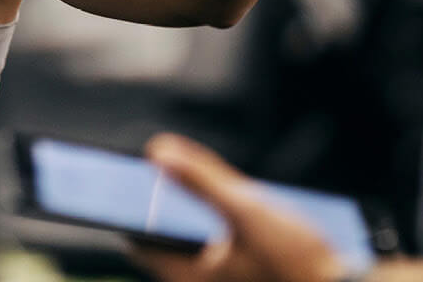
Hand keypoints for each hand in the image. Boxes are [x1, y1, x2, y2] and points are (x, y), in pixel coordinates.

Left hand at [132, 134, 348, 281]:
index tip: (121, 179)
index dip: (127, 208)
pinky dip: (223, 234)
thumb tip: (158, 153)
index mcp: (189, 276)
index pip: (138, 242)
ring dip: (198, 220)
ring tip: (215, 191)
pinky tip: (248, 215)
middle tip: (169, 175)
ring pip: (197, 249)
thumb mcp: (248, 209)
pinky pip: (222, 258)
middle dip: (167, 209)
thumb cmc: (300, 263)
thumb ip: (202, 179)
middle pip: (167, 242)